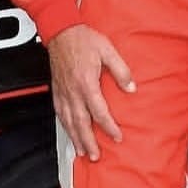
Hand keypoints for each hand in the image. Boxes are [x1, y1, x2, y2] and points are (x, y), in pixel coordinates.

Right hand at [48, 23, 133, 159]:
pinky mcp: (56, 91)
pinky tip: (69, 133)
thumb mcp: (108, 50)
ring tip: (82, 152)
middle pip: (81, 123)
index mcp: (86, 82)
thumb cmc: (84, 39)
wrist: (61, 31)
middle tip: (96, 156)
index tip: (116, 136)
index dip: (108, 126)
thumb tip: (131, 88)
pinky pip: (59, 113)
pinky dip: (64, 127)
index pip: (99, 111)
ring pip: (68, 121)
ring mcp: (63, 92)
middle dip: (88, 141)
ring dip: (76, 139)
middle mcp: (73, 91)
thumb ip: (121, 71)